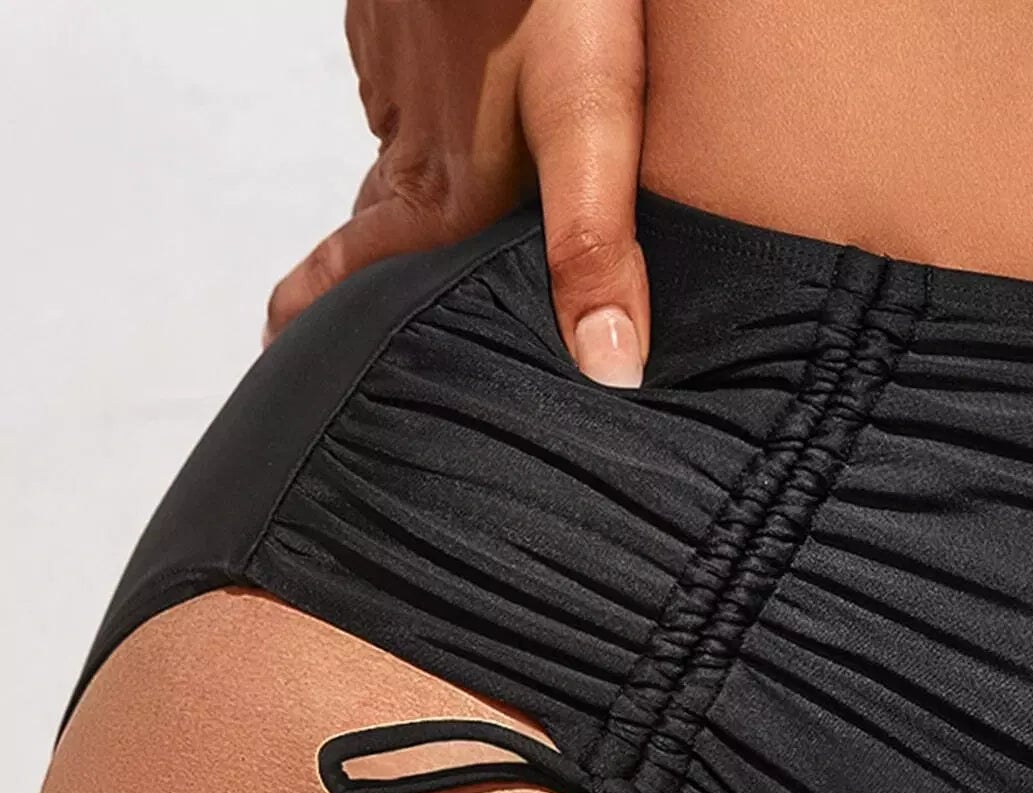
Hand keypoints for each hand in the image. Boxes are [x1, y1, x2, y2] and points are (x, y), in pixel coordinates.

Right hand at [264, 0, 649, 386]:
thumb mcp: (588, 122)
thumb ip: (593, 245)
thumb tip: (607, 368)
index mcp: (440, 186)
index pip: (354, 270)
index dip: (316, 314)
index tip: (276, 351)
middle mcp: (406, 134)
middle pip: (374, 219)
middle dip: (367, 266)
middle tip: (351, 302)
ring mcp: (396, 63)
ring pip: (397, 147)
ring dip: (406, 184)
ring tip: (427, 215)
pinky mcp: (403, 8)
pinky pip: (407, 79)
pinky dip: (424, 108)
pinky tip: (456, 103)